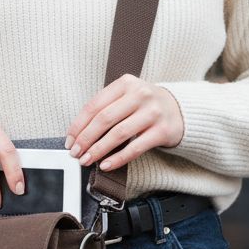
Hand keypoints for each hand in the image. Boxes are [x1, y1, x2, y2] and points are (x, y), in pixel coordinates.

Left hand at [64, 75, 183, 171]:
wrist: (179, 110)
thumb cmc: (145, 105)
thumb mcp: (126, 96)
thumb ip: (105, 108)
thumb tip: (78, 134)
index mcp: (126, 83)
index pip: (95, 105)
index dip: (79, 125)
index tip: (69, 140)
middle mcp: (140, 95)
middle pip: (104, 119)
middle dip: (86, 139)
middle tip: (75, 153)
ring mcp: (153, 112)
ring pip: (118, 133)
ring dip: (98, 150)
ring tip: (87, 160)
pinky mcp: (162, 130)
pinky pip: (135, 147)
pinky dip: (118, 158)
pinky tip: (106, 165)